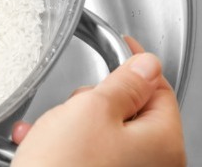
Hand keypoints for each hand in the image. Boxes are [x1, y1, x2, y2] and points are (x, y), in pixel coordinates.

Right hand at [10, 36, 185, 166]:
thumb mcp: (92, 109)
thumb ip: (123, 82)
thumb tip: (145, 65)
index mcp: (163, 143)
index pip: (159, 88)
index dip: (136, 64)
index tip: (122, 47)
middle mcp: (151, 165)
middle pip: (129, 110)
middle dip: (92, 100)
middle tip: (73, 105)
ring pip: (101, 131)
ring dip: (68, 123)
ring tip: (47, 130)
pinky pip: (84, 153)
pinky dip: (60, 143)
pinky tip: (37, 144)